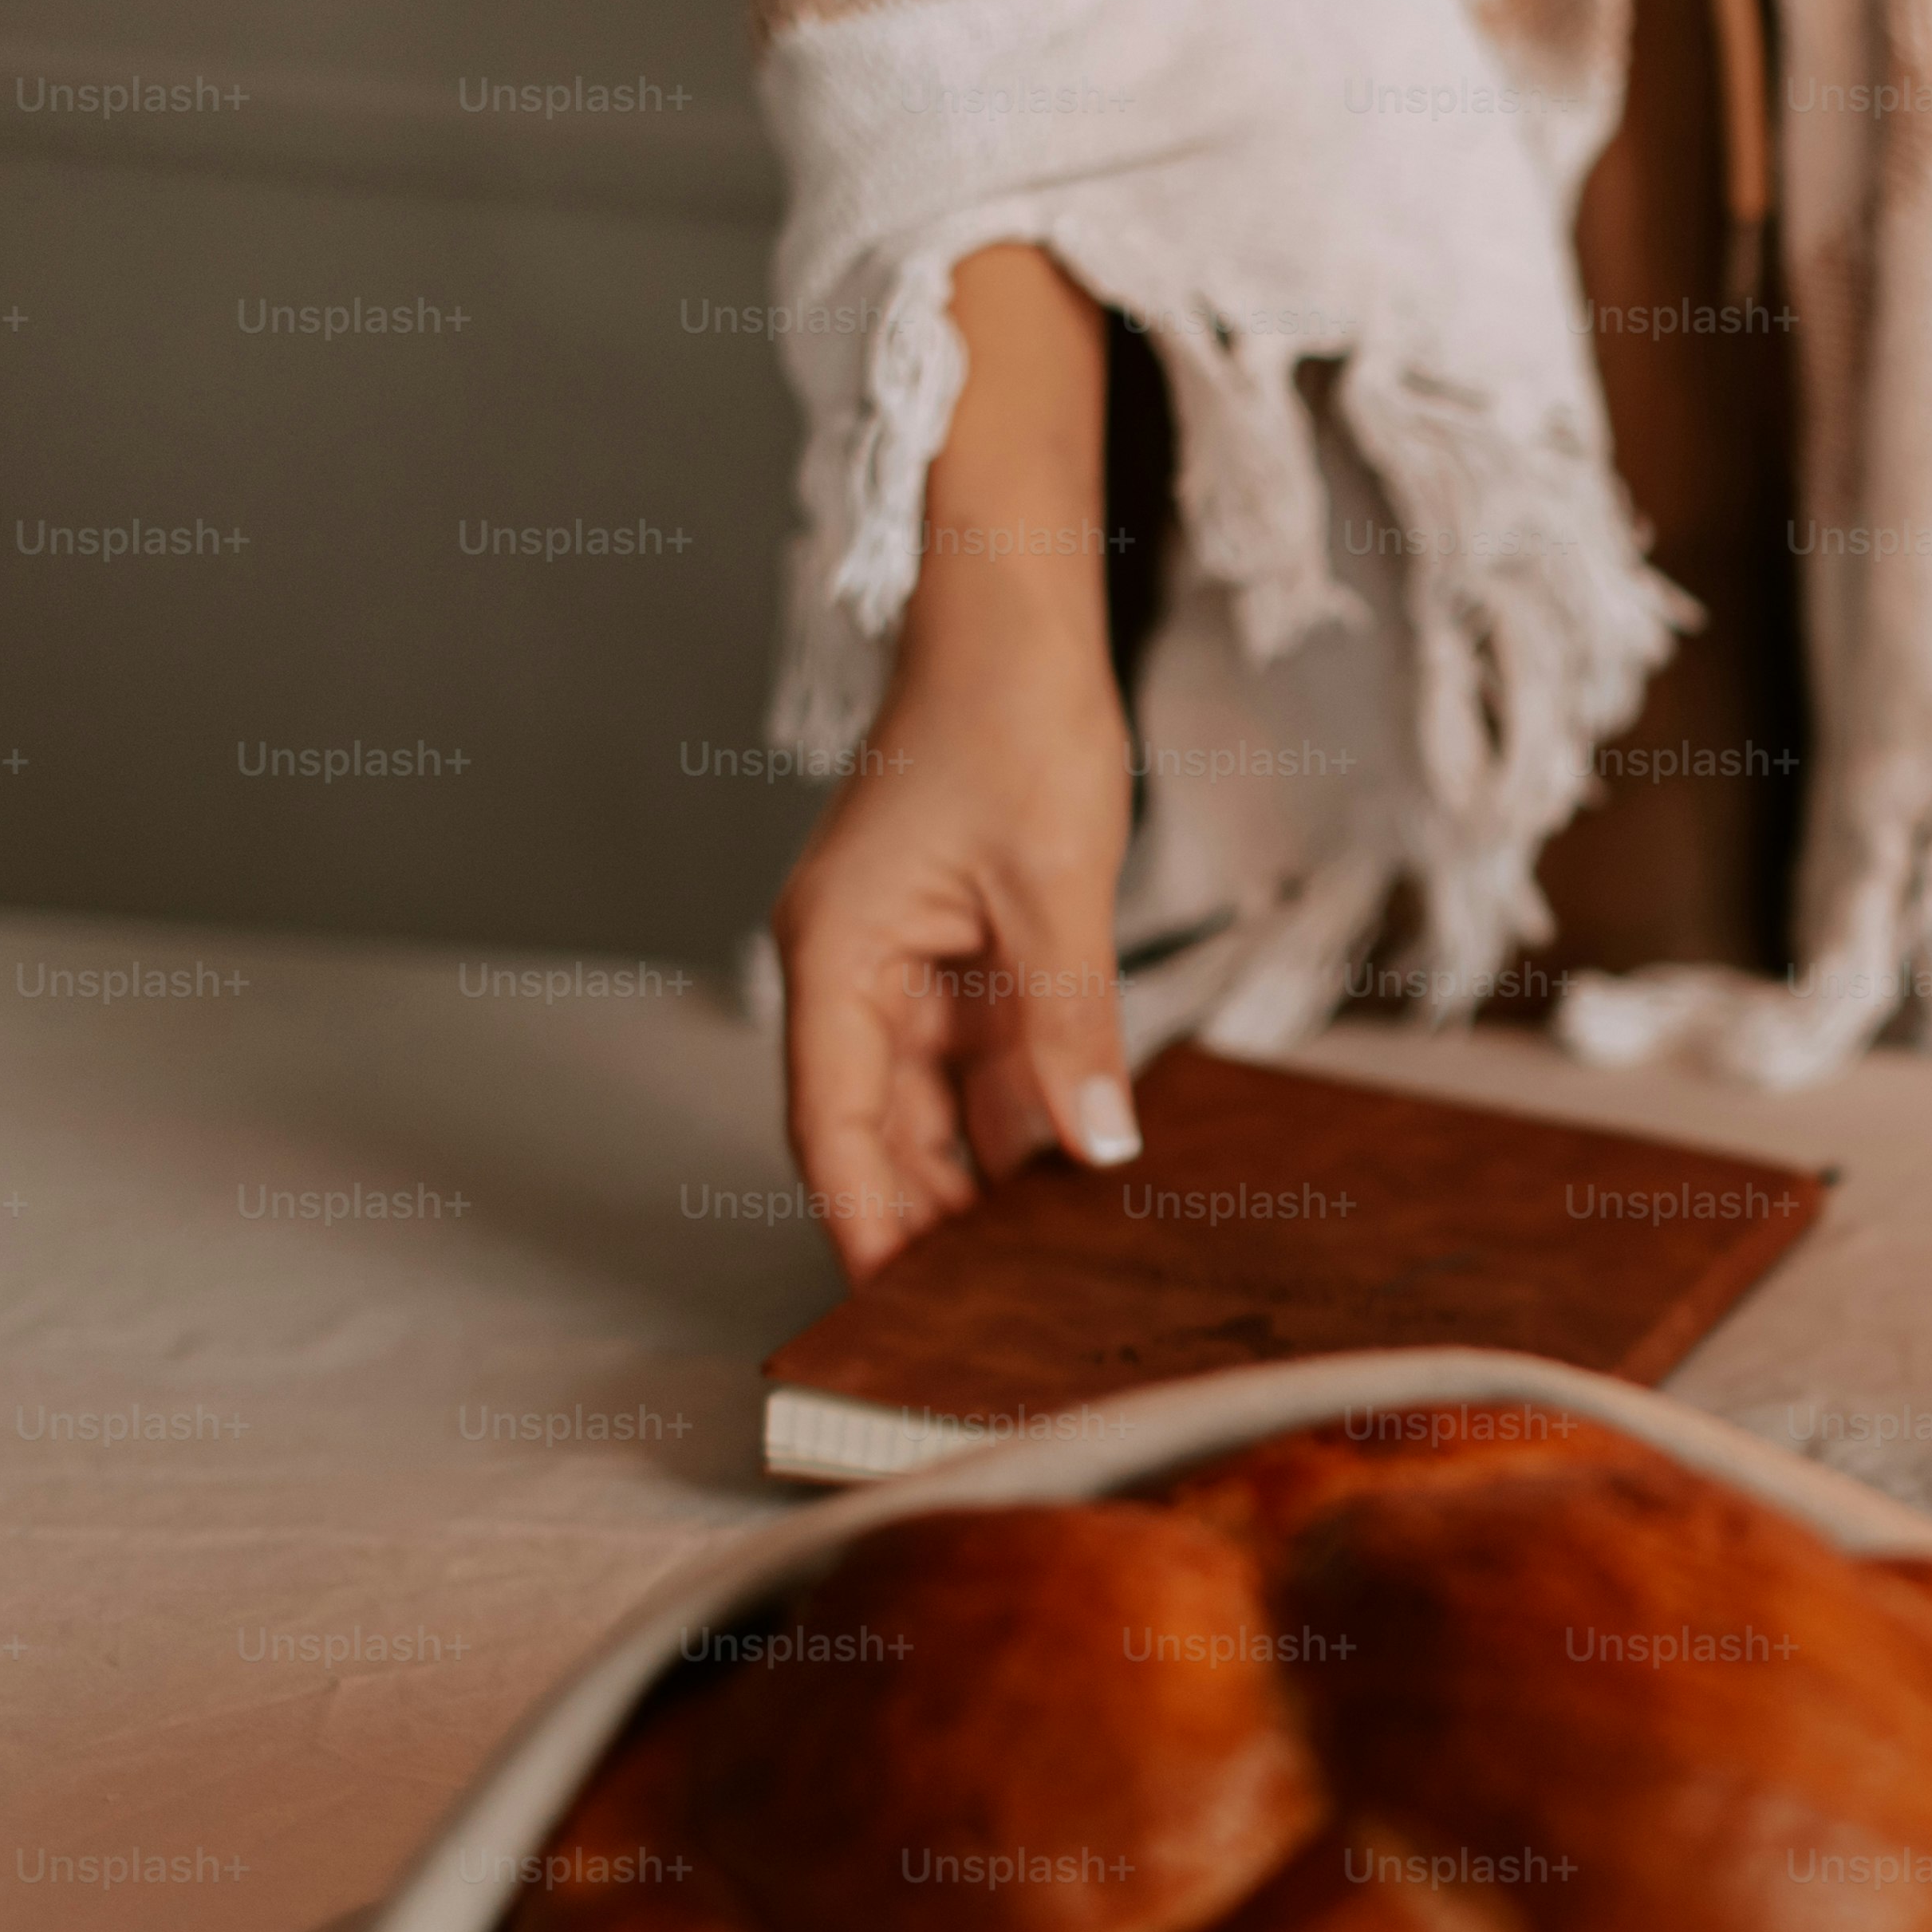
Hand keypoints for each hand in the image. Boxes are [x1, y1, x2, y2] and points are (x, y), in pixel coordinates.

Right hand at [771, 245, 1142, 1281]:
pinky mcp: (952, 952)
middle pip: (877, 1130)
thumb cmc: (1015, 722)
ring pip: (929, 1103)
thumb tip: (1099, 1146)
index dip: (863, 1221)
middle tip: (991, 1313)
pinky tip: (1069, 1170)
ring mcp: (900, 963)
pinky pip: (973, 1059)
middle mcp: (851, 969)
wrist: (1019, 618)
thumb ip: (1072, 1026)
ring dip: (978, 1175)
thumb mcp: (1057, 886)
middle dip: (927, 1217)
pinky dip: (1013, 1114)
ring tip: (1042, 1265)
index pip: (833, 1125)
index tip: (894, 1308)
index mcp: (837, 955)